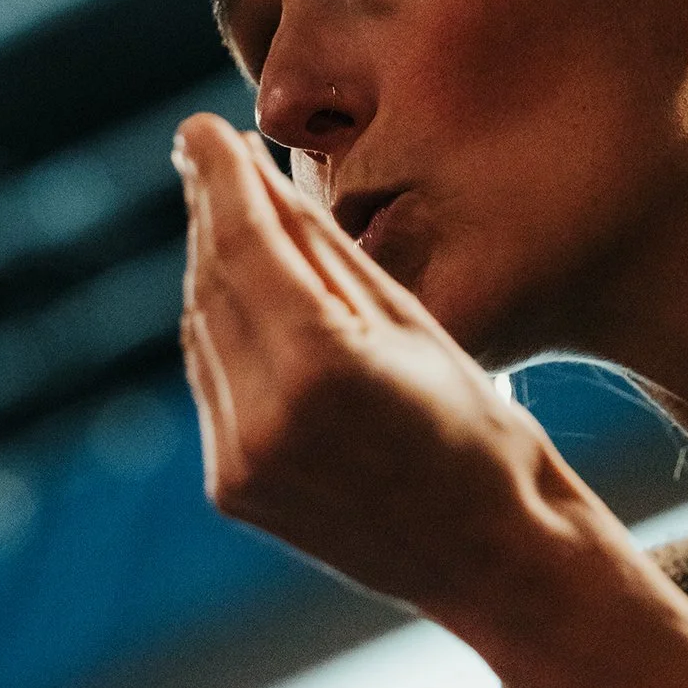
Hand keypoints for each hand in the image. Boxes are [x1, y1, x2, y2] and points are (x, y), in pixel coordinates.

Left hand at [174, 115, 586, 624]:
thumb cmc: (477, 429)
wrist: (491, 558)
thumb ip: (324, 249)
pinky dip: (222, 335)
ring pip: (200, 333)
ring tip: (236, 223)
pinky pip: (210, 385)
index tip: (197, 129)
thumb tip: (254, 175)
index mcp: (321, 366)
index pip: (242, 244)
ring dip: (213, 273)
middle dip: (211, 217)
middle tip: (210, 161)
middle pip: (212, 285)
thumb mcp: (413, 320)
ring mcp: (238, 463)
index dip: (216, 177)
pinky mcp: (229, 490)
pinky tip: (250, 304)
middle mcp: (263, 419)